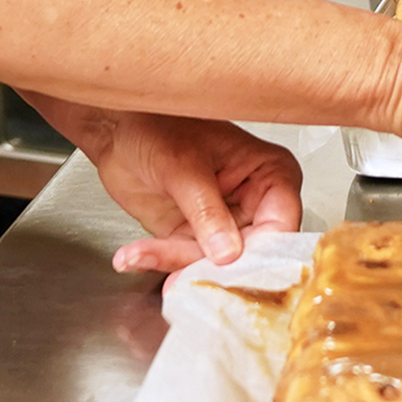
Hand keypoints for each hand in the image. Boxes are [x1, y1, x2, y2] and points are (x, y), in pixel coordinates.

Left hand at [61, 110, 302, 272]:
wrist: (120, 130)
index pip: (281, 223)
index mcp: (270, 174)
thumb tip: (228, 254)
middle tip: (182, 276)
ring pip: (214, 264)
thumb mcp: (184, 166)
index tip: (233, 268)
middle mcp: (255, 203)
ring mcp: (225, 224)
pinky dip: (158, 260)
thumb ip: (207, 211)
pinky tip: (132, 254)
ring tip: (138, 255)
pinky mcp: (195, 238)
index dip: (262, 252)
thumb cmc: (159, 125)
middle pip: (250, 253)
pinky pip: (184, 261)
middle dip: (212, 267)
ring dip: (174, 264)